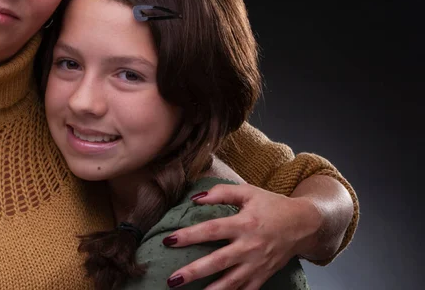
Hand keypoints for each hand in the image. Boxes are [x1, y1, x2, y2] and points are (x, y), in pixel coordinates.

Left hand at [163, 183, 321, 289]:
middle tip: (172, 279)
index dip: (189, 235)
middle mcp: (250, 246)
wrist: (304, 225)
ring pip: (230, 283)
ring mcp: (257, 265)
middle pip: (218, 261)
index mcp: (244, 223)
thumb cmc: (272, 206)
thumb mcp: (248, 192)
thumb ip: (221, 192)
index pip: (211, 230)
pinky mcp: (262, 276)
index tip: (169, 240)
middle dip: (193, 271)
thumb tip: (195, 198)